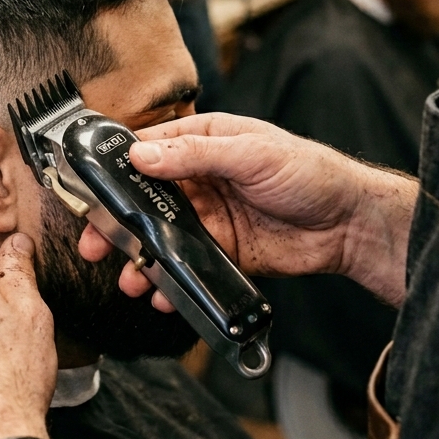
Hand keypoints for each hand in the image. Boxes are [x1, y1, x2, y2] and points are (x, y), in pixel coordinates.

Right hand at [79, 112, 415, 310]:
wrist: (350, 224)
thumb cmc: (309, 172)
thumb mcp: (251, 153)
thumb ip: (195, 154)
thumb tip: (143, 154)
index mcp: (204, 143)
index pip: (147, 149)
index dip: (115, 168)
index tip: (88, 188)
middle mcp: (200, 179)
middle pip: (143, 200)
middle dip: (116, 224)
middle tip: (94, 243)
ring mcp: (209, 218)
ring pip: (160, 238)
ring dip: (140, 258)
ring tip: (128, 279)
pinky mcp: (222, 252)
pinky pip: (186, 267)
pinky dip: (170, 282)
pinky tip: (162, 295)